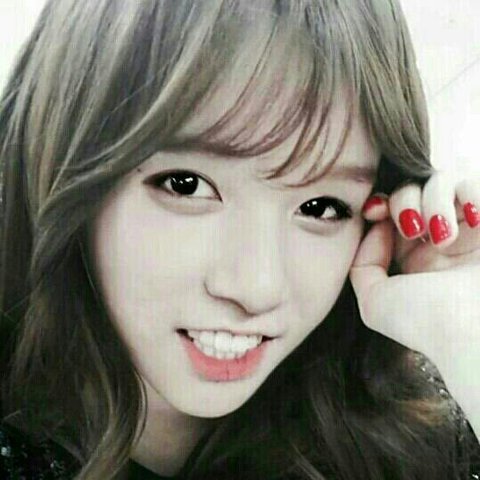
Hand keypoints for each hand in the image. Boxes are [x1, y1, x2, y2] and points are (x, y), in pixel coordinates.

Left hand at [349, 171, 479, 437]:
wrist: (477, 336)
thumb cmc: (427, 323)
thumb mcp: (375, 301)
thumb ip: (363, 263)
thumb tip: (376, 226)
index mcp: (413, 256)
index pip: (391, 210)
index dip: (380, 203)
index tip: (374, 211)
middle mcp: (441, 239)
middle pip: (413, 189)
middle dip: (405, 200)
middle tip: (412, 228)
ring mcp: (471, 229)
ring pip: (445, 182)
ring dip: (435, 199)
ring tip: (443, 235)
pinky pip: (477, 184)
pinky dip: (472, 193)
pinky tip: (473, 220)